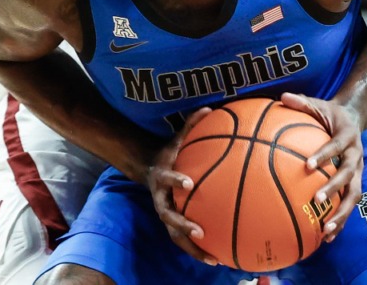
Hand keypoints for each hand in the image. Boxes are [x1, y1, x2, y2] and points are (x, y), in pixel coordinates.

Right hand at [147, 107, 218, 264]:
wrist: (149, 169)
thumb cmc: (170, 153)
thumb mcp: (177, 138)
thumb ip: (192, 124)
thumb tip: (210, 107)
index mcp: (162, 177)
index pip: (167, 179)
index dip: (176, 181)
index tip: (189, 183)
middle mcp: (160, 199)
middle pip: (168, 216)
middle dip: (182, 224)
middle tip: (199, 231)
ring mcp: (165, 213)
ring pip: (175, 236)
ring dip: (192, 248)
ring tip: (212, 259)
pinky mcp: (172, 224)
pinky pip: (183, 241)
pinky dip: (198, 251)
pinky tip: (217, 259)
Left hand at [280, 91, 364, 242]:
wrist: (355, 119)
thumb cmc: (330, 113)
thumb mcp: (318, 104)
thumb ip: (302, 102)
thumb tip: (282, 96)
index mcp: (348, 136)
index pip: (337, 147)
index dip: (324, 155)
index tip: (308, 165)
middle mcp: (357, 156)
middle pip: (351, 176)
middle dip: (335, 189)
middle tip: (317, 201)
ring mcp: (359, 172)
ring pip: (355, 196)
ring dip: (341, 214)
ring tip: (325, 232)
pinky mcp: (356, 183)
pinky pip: (350, 205)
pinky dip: (340, 221)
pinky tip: (325, 238)